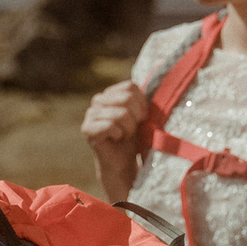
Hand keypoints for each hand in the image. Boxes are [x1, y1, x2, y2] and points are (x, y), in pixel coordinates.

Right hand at [81, 79, 150, 202]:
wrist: (123, 161)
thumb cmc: (135, 137)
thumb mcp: (141, 115)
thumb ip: (142, 99)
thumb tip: (159, 84)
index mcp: (111, 93)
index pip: (130, 87)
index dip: (141, 104)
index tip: (141, 118)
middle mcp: (98, 100)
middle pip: (126, 99)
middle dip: (136, 117)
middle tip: (133, 129)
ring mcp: (90, 114)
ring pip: (120, 113)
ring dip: (128, 128)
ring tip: (124, 135)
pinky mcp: (86, 128)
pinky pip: (110, 126)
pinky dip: (119, 134)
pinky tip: (116, 139)